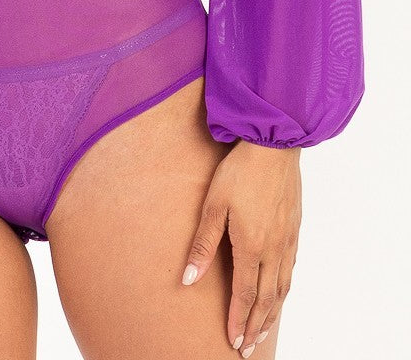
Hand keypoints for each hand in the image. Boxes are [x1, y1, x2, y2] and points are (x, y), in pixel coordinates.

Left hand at [181, 140, 301, 355]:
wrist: (274, 144)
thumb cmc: (239, 171)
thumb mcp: (213, 204)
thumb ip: (202, 244)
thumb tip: (188, 279)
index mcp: (252, 245)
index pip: (245, 294)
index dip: (238, 320)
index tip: (233, 341)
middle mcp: (274, 249)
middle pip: (267, 299)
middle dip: (256, 326)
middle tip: (247, 348)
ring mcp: (288, 239)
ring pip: (283, 288)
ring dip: (272, 314)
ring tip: (262, 330)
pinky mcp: (295, 228)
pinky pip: (291, 270)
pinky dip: (284, 290)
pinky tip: (279, 293)